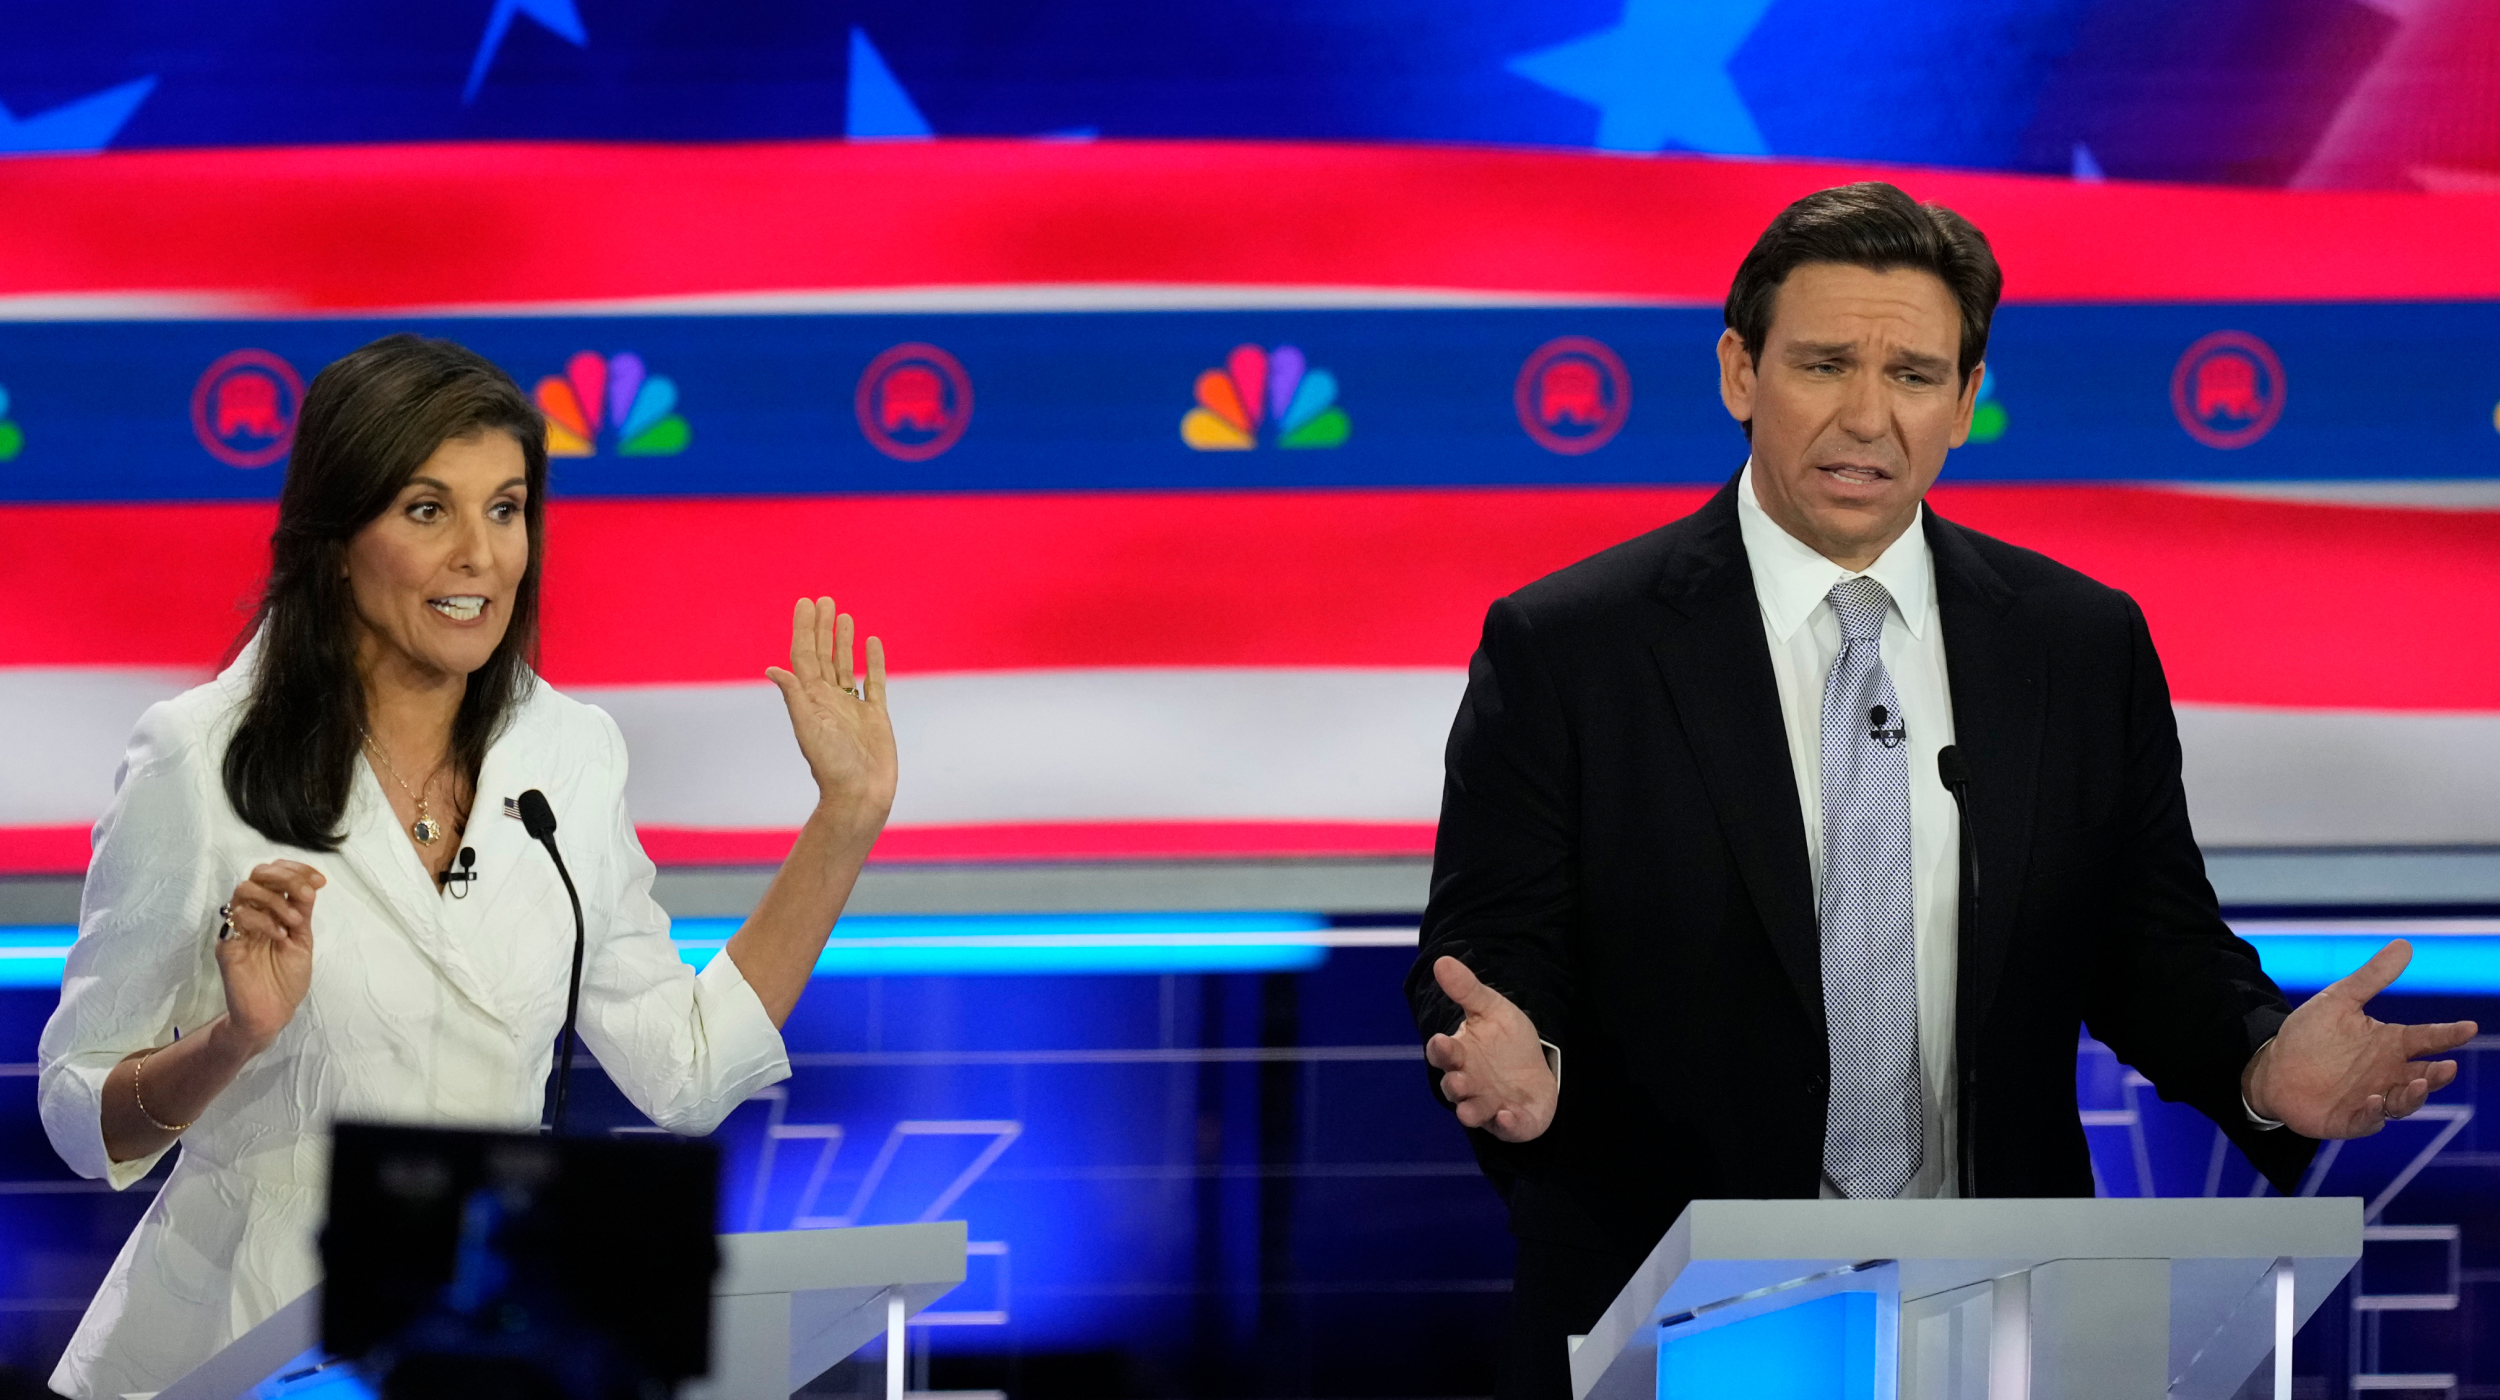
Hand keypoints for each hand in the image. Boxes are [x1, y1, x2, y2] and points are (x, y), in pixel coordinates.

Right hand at [217, 860, 322, 1051]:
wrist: (272, 1012)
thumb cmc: (286, 978)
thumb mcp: (302, 938)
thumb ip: (303, 910)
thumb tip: (312, 883)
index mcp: (270, 910)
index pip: (274, 873)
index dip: (296, 869)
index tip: (320, 880)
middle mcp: (251, 914)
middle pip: (257, 874)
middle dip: (285, 877)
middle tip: (306, 895)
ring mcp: (237, 928)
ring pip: (244, 890)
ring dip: (276, 900)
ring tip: (295, 922)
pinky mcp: (227, 945)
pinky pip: (238, 918)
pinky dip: (264, 921)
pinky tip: (281, 936)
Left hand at [765, 597, 898, 833]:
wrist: (860, 795)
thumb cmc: (832, 766)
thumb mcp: (809, 728)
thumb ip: (795, 697)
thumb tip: (773, 669)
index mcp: (810, 699)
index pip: (804, 655)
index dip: (804, 629)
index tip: (806, 603)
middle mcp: (829, 699)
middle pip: (822, 655)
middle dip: (821, 627)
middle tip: (823, 600)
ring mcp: (852, 706)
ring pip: (845, 664)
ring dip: (843, 640)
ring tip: (843, 615)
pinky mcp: (874, 715)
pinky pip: (873, 681)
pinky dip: (872, 661)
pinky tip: (872, 643)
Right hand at [1424, 956, 1557, 1142]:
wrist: (1537, 1069)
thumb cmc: (1506, 1040)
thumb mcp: (1492, 1009)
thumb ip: (1467, 989)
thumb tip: (1442, 960)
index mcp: (1460, 1055)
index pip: (1442, 1053)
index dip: (1440, 1049)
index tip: (1440, 1041)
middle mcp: (1469, 1083)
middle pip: (1453, 1087)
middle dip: (1454, 1085)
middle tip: (1458, 1080)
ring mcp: (1488, 1105)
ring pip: (1473, 1111)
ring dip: (1471, 1111)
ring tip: (1469, 1111)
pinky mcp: (1512, 1123)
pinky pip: (1506, 1128)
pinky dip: (1505, 1124)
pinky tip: (1506, 1116)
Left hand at [2242, 939, 2477, 1138]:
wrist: (2271, 1066)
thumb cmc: (2309, 1034)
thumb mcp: (2338, 1000)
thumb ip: (2372, 977)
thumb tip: (2404, 945)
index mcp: (2390, 1044)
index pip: (2427, 1039)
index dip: (2448, 1034)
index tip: (2468, 1027)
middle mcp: (2387, 1073)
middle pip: (2424, 1076)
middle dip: (2438, 1074)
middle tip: (2446, 1066)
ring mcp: (2371, 1098)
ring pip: (2404, 1102)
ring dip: (2413, 1095)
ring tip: (2417, 1082)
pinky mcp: (2350, 1119)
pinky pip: (2368, 1121)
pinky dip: (2373, 1113)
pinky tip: (2372, 1100)